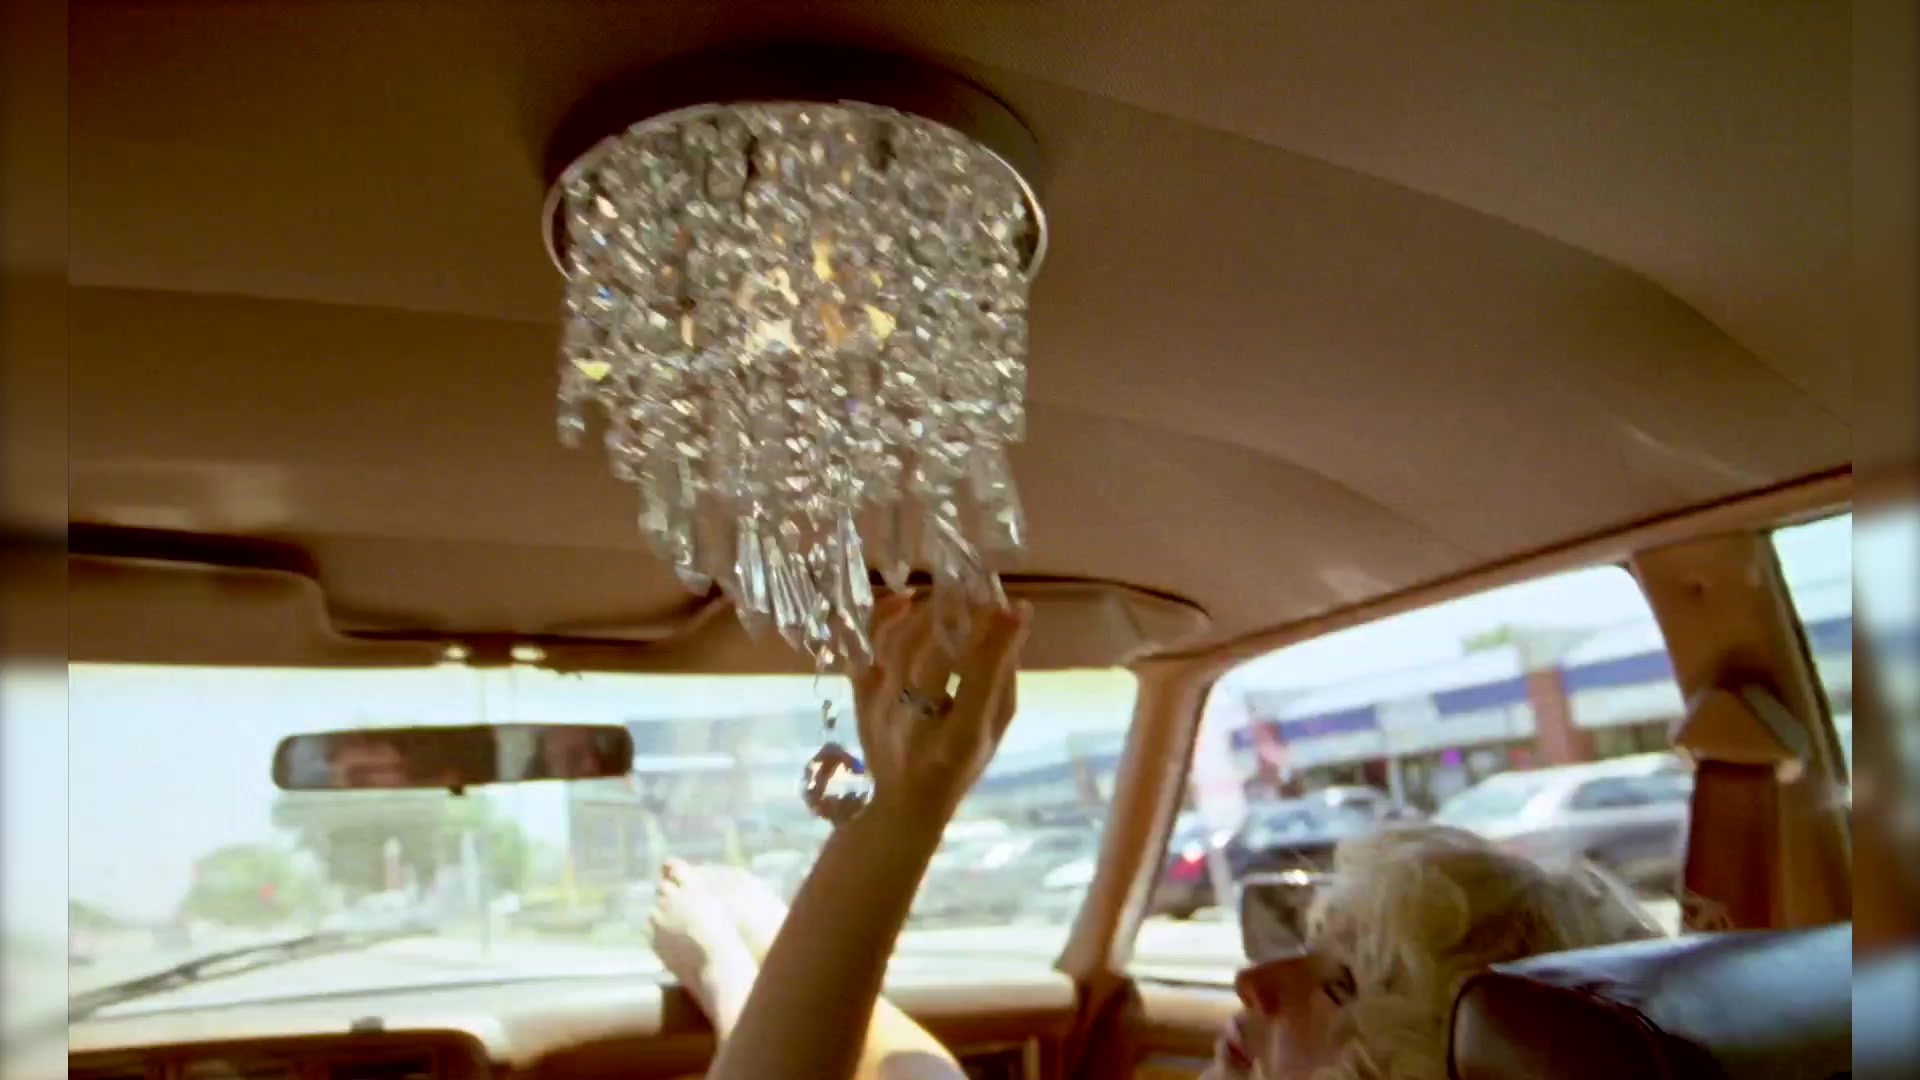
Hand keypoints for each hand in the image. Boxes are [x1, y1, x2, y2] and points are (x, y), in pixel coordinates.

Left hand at [853, 593, 1032, 826]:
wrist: (902, 803)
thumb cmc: (959, 767)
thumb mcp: (993, 734)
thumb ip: (1003, 681)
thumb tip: (1013, 623)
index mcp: (958, 741)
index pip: (979, 678)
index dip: (998, 639)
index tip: (1014, 609)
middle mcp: (914, 724)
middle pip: (933, 657)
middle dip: (960, 617)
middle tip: (979, 594)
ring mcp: (880, 709)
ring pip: (898, 647)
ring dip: (926, 613)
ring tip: (949, 597)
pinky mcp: (860, 697)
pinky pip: (866, 650)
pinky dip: (883, 621)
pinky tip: (904, 601)